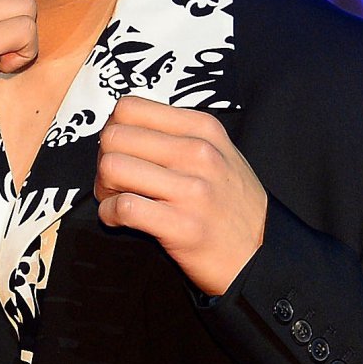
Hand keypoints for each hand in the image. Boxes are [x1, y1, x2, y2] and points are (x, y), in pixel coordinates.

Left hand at [94, 95, 266, 295]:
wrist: (259, 255)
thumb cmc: (232, 205)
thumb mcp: (218, 153)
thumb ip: (177, 135)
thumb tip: (123, 127)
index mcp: (202, 129)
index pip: (130, 108)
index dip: (113, 129)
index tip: (120, 150)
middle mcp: (198, 153)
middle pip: (114, 136)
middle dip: (103, 160)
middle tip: (113, 180)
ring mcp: (191, 189)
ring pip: (113, 167)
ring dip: (104, 187)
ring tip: (116, 199)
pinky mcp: (181, 225)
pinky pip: (123, 207)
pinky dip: (110, 214)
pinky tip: (119, 218)